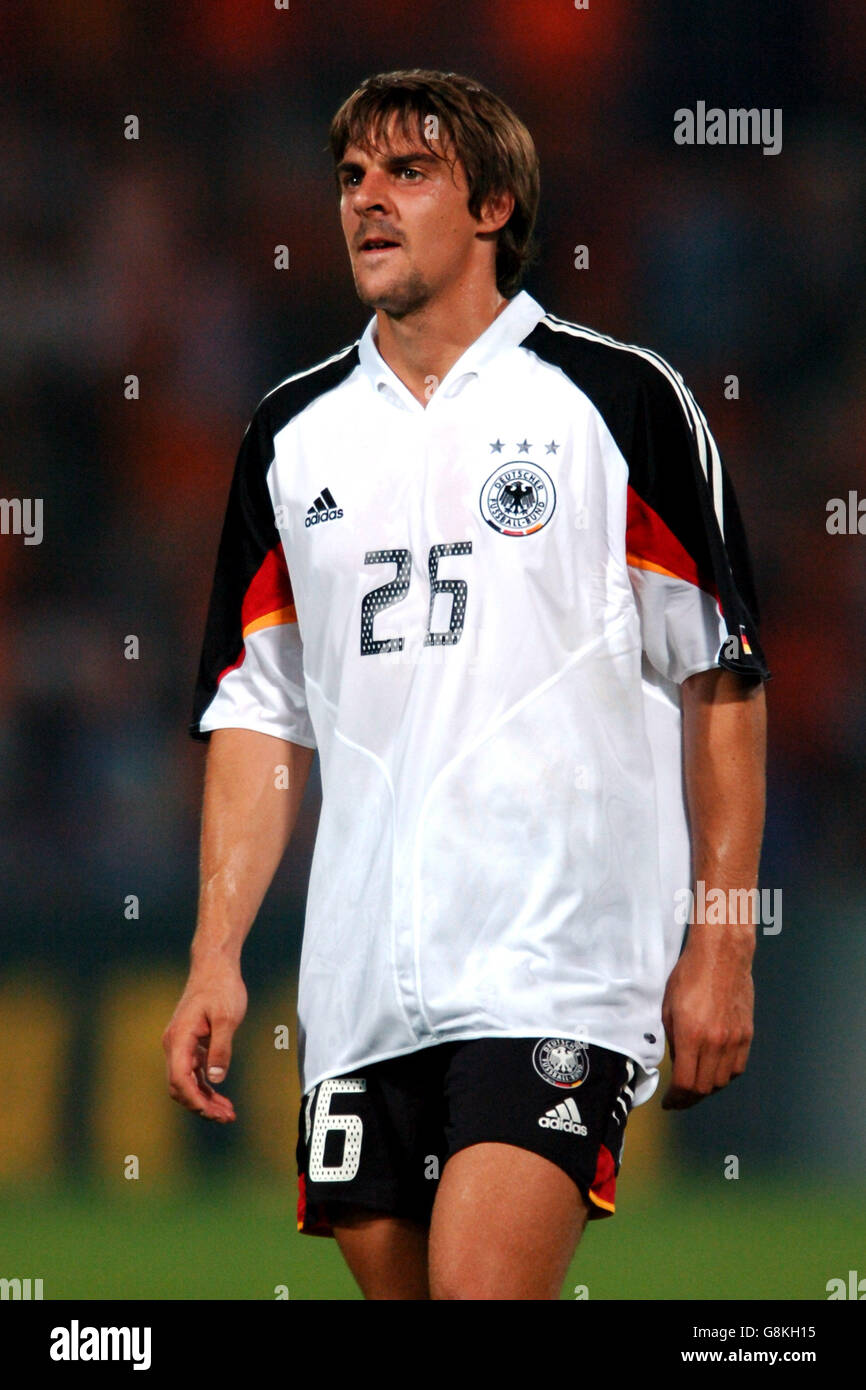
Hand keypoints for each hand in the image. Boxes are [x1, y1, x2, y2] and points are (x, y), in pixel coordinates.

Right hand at [162, 965, 247, 1122]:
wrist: (215, 966)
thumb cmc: (221, 988)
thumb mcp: (227, 1017)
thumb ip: (221, 1047)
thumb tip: (216, 1078)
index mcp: (179, 1038)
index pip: (180, 1078)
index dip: (195, 1099)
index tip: (213, 1112)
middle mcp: (174, 1044)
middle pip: (180, 1086)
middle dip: (201, 1106)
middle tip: (227, 1117)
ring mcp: (180, 1045)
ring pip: (186, 1082)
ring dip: (204, 1099)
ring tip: (228, 1113)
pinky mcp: (189, 1044)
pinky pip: (193, 1072)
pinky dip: (205, 1087)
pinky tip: (221, 1097)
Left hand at [660, 927, 753, 1109]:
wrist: (722, 955)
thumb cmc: (689, 975)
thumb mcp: (668, 1008)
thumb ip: (672, 1040)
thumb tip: (676, 1064)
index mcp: (691, 1035)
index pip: (685, 1083)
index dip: (675, 1099)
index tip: (668, 1102)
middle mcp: (715, 1042)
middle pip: (704, 1087)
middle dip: (689, 1098)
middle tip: (680, 1099)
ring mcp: (734, 1039)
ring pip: (722, 1081)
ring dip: (707, 1088)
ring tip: (695, 1086)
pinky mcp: (747, 1034)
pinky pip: (737, 1067)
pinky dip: (725, 1075)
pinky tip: (714, 1071)